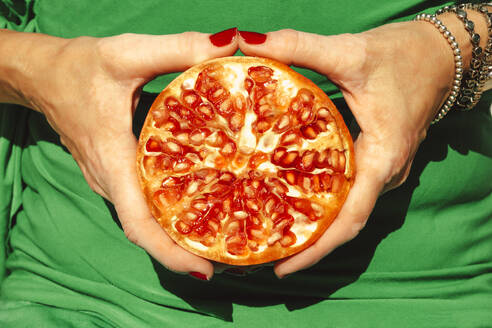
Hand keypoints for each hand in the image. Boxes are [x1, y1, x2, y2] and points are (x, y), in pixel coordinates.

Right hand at [10, 30, 237, 278]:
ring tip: (219, 238)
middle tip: (229, 255)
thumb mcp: (127, 53)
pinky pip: (139, 202)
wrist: (40, 74)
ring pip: (143, 219)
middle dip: (182, 250)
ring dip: (175, 235)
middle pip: (146, 230)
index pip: (138, 222)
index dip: (168, 252)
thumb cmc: (78, 67)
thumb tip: (230, 46)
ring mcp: (109, 181)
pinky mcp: (112, 174)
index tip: (202, 271)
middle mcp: (111, 181)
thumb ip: (178, 49)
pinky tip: (195, 205)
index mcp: (113, 161)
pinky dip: (165, 212)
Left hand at [238, 21, 467, 277]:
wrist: (442, 53)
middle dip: (307, 243)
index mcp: (382, 160)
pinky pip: (347, 191)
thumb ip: (298, 47)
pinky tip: (290, 197)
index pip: (350, 219)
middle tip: (263, 251)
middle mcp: (383, 173)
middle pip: (343, 222)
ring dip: (313, 224)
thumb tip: (247, 42)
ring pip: (345, 208)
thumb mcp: (350, 53)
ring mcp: (380, 169)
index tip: (282, 267)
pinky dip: (321, 202)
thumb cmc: (404, 56)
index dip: (317, 249)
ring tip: (271, 233)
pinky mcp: (375, 159)